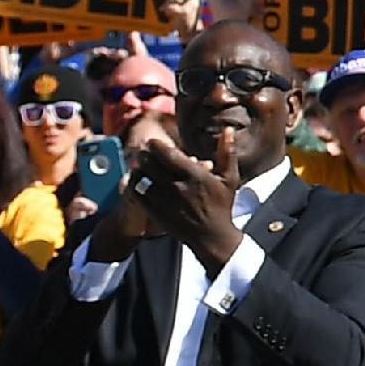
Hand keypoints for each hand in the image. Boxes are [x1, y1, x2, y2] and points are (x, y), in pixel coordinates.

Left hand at [127, 132, 237, 266]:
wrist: (212, 236)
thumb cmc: (221, 205)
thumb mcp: (229, 178)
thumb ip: (227, 152)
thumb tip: (228, 129)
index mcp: (195, 175)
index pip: (167, 153)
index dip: (156, 145)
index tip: (153, 143)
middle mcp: (178, 187)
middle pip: (151, 163)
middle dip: (144, 154)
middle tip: (142, 151)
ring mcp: (166, 201)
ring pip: (143, 178)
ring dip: (138, 168)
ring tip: (138, 164)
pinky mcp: (157, 212)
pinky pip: (139, 194)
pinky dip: (136, 184)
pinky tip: (138, 180)